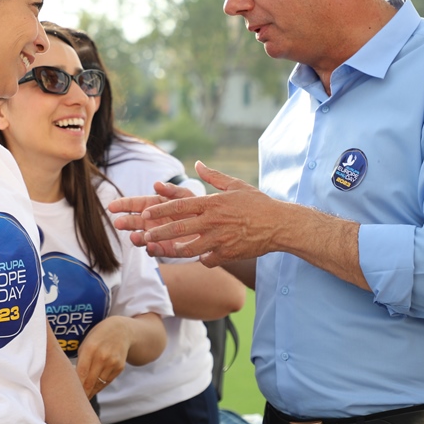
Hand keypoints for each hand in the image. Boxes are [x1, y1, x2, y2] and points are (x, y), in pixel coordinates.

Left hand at [75, 316, 131, 396]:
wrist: (121, 330)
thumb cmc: (97, 337)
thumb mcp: (86, 343)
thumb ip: (80, 360)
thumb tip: (73, 380)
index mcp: (90, 349)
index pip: (80, 373)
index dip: (75, 387)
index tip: (68, 395)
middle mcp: (102, 356)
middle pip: (89, 382)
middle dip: (82, 394)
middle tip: (73, 403)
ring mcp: (112, 363)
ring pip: (98, 385)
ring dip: (90, 392)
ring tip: (82, 398)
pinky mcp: (119, 367)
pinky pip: (107, 382)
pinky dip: (99, 387)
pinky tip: (93, 390)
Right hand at [108, 178, 201, 256]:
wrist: (213, 227)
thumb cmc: (198, 207)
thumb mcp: (186, 196)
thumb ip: (172, 191)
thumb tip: (156, 184)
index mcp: (155, 205)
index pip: (135, 204)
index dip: (123, 205)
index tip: (111, 206)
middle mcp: (154, 221)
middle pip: (135, 221)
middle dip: (127, 222)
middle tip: (118, 223)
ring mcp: (159, 236)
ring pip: (143, 237)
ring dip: (137, 237)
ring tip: (134, 237)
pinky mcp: (168, 249)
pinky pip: (158, 250)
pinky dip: (153, 249)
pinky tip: (150, 247)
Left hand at [113, 161, 283, 265]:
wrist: (279, 224)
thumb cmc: (258, 203)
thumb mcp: (236, 185)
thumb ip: (214, 176)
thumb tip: (198, 164)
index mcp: (213, 203)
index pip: (180, 206)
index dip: (161, 210)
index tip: (146, 214)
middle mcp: (213, 221)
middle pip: (179, 228)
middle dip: (158, 232)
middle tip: (144, 235)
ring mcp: (220, 239)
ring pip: (189, 248)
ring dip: (173, 250)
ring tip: (164, 250)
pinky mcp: (228, 253)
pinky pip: (207, 260)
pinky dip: (202, 259)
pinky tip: (199, 257)